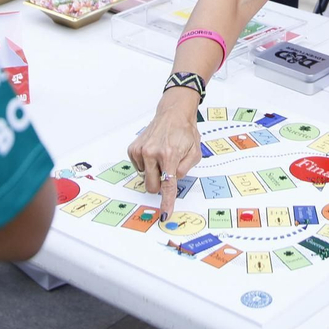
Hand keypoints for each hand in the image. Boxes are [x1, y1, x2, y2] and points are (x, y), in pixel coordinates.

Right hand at [127, 89, 202, 217]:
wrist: (172, 114)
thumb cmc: (185, 132)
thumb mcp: (195, 152)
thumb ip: (185, 169)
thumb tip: (174, 179)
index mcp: (169, 154)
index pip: (167, 185)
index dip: (166, 202)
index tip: (164, 214)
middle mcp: (152, 152)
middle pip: (152, 186)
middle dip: (160, 184)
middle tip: (168, 170)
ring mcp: (140, 150)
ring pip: (145, 177)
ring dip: (154, 172)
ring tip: (162, 156)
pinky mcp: (133, 149)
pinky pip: (139, 168)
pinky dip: (147, 165)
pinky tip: (153, 153)